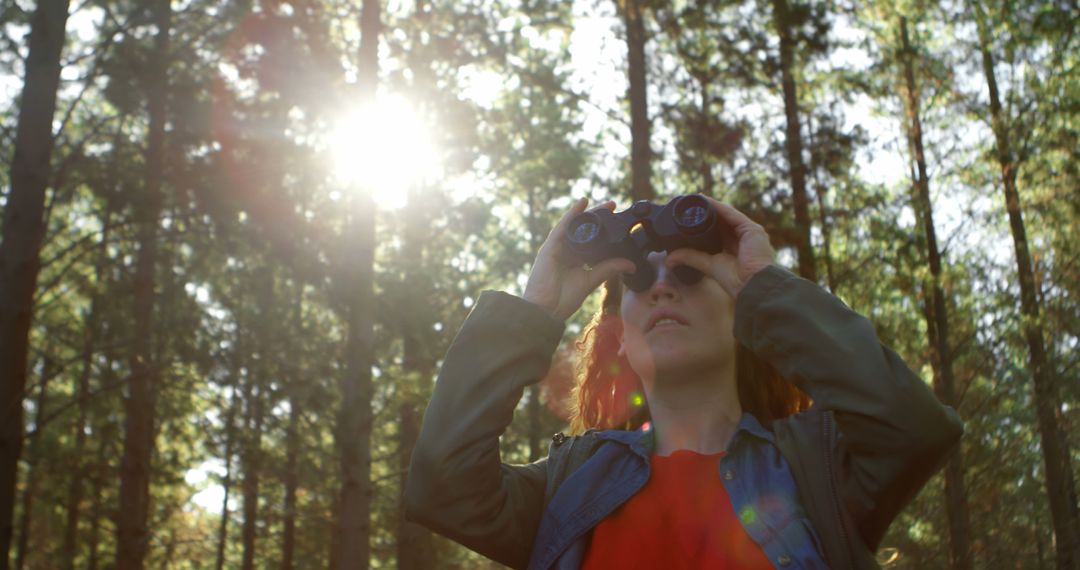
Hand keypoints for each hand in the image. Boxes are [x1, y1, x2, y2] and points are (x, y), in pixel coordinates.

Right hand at [523, 198, 635, 320]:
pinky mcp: (549, 247)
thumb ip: (608, 269)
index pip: (590, 240)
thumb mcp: (591, 280)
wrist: (546, 310)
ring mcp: (557, 248)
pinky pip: (562, 227)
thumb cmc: (563, 299)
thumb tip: (631, 265)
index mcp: (575, 260)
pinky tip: (583, 204)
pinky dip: (572, 214)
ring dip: (589, 212)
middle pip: (583, 230)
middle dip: (598, 216)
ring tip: (605, 204)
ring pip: (574, 225)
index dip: (603, 229)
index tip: (618, 220)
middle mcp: (566, 251)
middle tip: (614, 205)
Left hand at [664, 198, 774, 299]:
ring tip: (696, 200)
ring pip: (727, 215)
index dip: (703, 223)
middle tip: (689, 206)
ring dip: (712, 207)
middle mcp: (742, 238)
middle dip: (706, 213)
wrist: (752, 285)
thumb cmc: (736, 280)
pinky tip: (708, 202)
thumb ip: (690, 258)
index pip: (717, 230)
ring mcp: (749, 232)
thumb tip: (669, 259)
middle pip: (722, 221)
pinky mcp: (752, 229)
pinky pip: (733, 214)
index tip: (688, 216)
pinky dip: (720, 208)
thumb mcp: (708, 265)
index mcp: (734, 247)